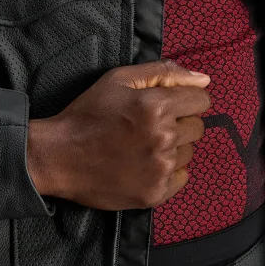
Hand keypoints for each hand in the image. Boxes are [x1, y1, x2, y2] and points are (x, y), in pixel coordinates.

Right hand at [26, 59, 210, 209]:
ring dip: (174, 148)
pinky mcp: (155, 193)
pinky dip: (168, 171)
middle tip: (150, 126)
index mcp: (157, 106)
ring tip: (143, 146)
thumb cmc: (89, 113)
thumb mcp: (119, 79)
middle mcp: (164, 138)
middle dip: (180, 123)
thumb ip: (164, 72)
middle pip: (198, 127)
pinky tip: (144, 164)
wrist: (59, 156)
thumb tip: (204, 79)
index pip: (202, 100)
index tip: (167, 104)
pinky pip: (181, 178)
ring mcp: (160, 168)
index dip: (186, 99)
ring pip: (189, 153)